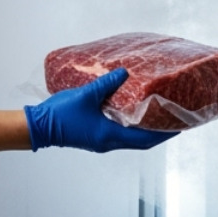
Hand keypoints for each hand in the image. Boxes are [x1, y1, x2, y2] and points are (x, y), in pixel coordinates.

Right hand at [24, 68, 176, 151]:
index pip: (145, 139)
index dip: (164, 133)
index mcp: (110, 136)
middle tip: (171, 118)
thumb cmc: (61, 114)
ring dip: (144, 130)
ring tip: (155, 114)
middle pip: (141, 142)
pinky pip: (119, 135)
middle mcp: (109, 143)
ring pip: (130, 139)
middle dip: (158, 132)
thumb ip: (106, 84)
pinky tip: (130, 113)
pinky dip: (130, 127)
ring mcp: (101, 142)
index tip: (179, 125)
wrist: (38, 127)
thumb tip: (125, 73)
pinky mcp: (95, 138)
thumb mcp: (86, 95)